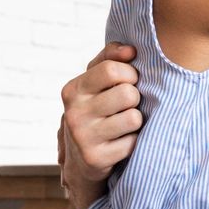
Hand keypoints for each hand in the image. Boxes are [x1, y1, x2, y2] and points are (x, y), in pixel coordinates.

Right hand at [60, 42, 141, 208]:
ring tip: (124, 123)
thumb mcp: (95, 81)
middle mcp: (74, 113)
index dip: (130, 74)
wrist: (80, 159)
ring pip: (134, 118)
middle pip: (128, 94)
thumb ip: (110, 58)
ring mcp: (83, 137)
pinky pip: (134, 142)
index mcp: (73, 90)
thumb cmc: (96, 109)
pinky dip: (134, 141)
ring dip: (136, 120)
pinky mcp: (96, 159)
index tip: (129, 81)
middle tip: (126, 106)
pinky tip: (121, 142)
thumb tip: (131, 50)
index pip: (113, 70)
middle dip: (135, 98)